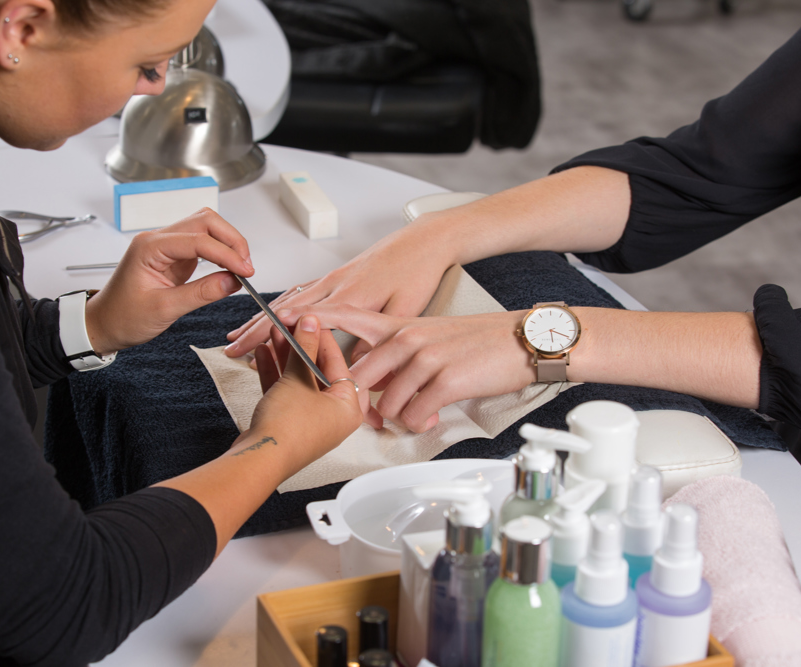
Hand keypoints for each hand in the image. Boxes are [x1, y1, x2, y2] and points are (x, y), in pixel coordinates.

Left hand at [84, 208, 253, 354]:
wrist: (104, 324)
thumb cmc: (123, 317)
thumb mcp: (164, 309)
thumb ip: (201, 293)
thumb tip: (233, 281)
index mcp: (150, 247)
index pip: (198, 240)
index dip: (226, 253)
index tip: (245, 271)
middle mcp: (158, 240)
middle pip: (204, 222)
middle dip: (231, 240)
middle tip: (246, 266)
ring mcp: (166, 246)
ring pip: (205, 228)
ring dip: (227, 243)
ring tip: (241, 267)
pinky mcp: (174, 256)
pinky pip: (202, 244)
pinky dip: (220, 252)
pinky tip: (229, 267)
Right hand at [223, 218, 456, 359]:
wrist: (424, 241)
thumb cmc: (416, 273)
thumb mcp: (404, 311)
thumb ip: (377, 338)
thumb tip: (352, 367)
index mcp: (350, 296)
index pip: (302, 318)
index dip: (274, 334)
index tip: (252, 348)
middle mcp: (334, 285)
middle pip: (284, 310)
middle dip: (254, 330)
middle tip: (232, 348)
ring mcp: (332, 278)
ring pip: (287, 300)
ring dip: (261, 318)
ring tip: (239, 336)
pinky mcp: (336, 276)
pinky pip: (298, 291)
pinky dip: (278, 305)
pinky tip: (270, 314)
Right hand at [249, 315, 365, 476]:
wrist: (259, 460)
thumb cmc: (288, 428)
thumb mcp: (299, 379)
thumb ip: (305, 348)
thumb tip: (310, 323)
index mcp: (348, 408)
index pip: (338, 363)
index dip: (322, 338)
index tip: (310, 319)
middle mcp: (331, 415)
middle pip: (317, 370)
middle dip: (300, 345)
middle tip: (290, 323)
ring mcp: (308, 420)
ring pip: (298, 379)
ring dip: (285, 356)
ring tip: (274, 332)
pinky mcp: (287, 423)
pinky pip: (283, 391)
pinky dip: (274, 373)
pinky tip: (263, 353)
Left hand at [278, 305, 536, 432]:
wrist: (519, 342)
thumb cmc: (477, 341)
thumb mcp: (429, 336)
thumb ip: (396, 353)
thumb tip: (372, 382)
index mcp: (399, 325)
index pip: (346, 319)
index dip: (313, 323)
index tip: (281, 324)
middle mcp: (405, 337)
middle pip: (359, 376)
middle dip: (361, 404)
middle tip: (372, 419)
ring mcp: (424, 357)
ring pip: (385, 403)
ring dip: (397, 418)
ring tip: (417, 414)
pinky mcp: (443, 379)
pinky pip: (414, 415)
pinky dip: (420, 424)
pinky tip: (431, 419)